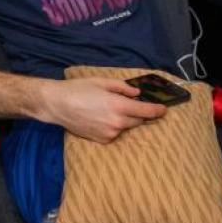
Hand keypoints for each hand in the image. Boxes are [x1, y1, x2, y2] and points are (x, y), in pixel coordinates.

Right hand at [40, 75, 166, 142]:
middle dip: (140, 113)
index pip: (146, 111)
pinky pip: (115, 133)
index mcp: (119, 106)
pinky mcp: (102, 140)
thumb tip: (137, 94)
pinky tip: (101, 117)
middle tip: (134, 105)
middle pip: (138, 120)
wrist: (57, 105)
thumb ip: (122, 88)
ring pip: (126, 127)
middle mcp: (117, 123)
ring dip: (125, 119)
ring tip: (110, 109)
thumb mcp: (102, 82)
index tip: (164, 109)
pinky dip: (114, 126)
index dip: (157, 110)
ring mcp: (110, 134)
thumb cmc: (78, 89)